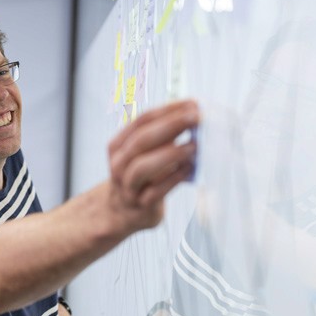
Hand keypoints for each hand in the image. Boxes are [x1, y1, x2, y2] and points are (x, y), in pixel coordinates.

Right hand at [107, 99, 198, 232]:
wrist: (125, 211)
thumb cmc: (142, 176)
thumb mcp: (143, 153)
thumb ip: (162, 136)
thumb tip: (193, 115)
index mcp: (118, 145)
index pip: (142, 120)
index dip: (167, 110)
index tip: (192, 103)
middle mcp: (118, 164)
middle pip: (141, 140)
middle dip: (171, 126)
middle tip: (196, 118)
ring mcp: (127, 186)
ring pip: (142, 166)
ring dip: (170, 153)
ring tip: (194, 145)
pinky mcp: (141, 205)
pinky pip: (156, 191)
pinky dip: (174, 177)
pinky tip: (189, 168)